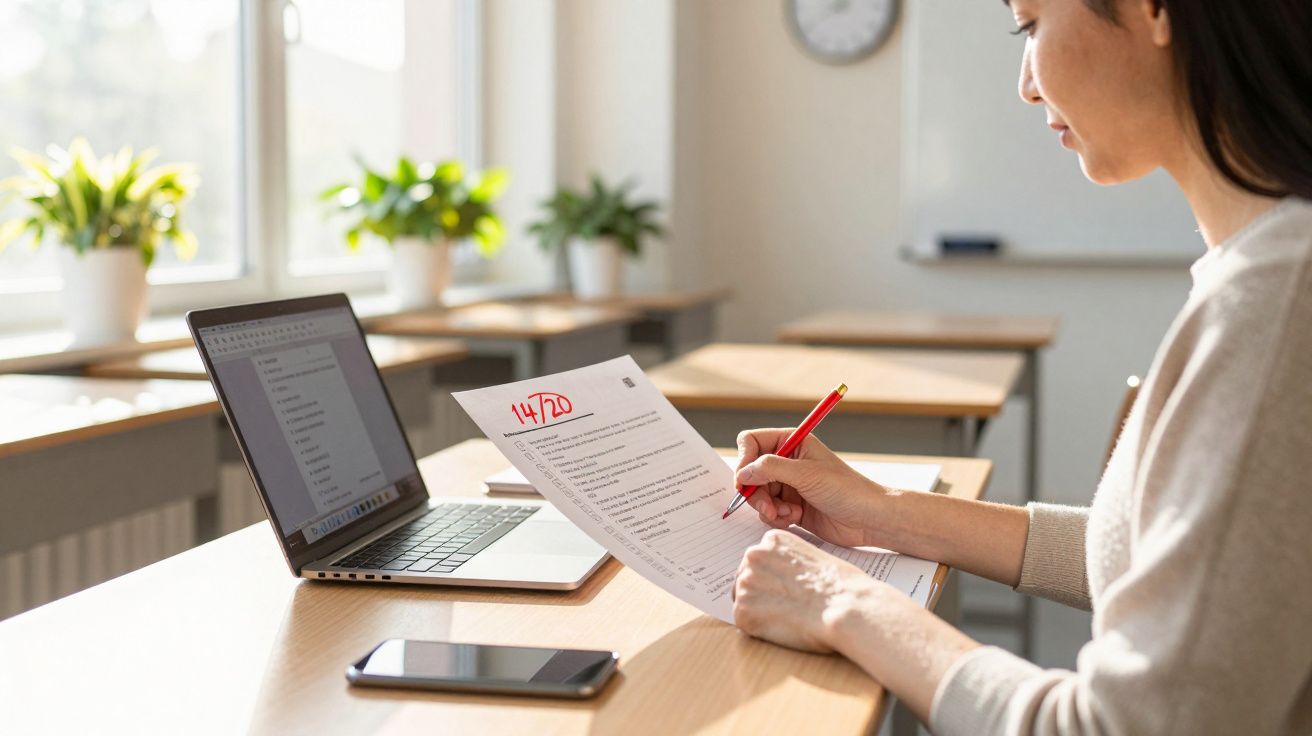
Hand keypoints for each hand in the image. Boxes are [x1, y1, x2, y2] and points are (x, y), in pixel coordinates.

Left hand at [732, 529, 879, 651]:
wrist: (845, 608)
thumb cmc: (840, 586)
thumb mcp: (813, 557)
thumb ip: (789, 562)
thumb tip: (780, 579)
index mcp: (772, 540)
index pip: (760, 561)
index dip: (772, 580)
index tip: (786, 591)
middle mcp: (752, 556)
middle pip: (747, 579)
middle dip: (762, 595)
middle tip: (786, 608)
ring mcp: (745, 583)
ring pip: (744, 601)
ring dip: (761, 612)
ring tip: (789, 617)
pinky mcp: (742, 611)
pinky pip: (745, 623)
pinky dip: (760, 629)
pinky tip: (783, 627)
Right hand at [734, 429, 887, 547]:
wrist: (868, 519)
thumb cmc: (846, 490)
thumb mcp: (806, 474)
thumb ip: (770, 469)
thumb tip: (742, 473)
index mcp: (792, 442)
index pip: (752, 442)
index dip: (744, 459)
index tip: (744, 480)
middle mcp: (787, 461)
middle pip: (750, 472)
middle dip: (755, 491)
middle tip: (767, 507)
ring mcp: (788, 484)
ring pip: (757, 494)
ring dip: (767, 507)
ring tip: (786, 513)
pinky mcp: (790, 506)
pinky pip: (768, 511)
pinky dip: (776, 516)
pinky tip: (795, 517)